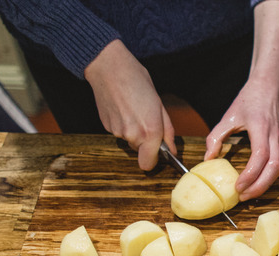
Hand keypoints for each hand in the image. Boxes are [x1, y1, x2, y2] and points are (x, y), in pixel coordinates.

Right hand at [84, 40, 175, 169]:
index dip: (153, 159)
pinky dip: (122, 124)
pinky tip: (122, 108)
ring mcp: (118, 132)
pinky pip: (119, 132)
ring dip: (133, 131)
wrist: (109, 68)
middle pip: (140, 151)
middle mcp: (133, 135)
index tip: (157, 150)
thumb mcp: (160, 104)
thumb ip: (167, 131)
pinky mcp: (106, 126)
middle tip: (146, 119)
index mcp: (150, 131)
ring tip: (133, 109)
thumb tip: (172, 150)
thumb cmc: (137, 80)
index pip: (148, 164)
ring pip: (129, 141)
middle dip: (145, 141)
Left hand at [204, 0, 278, 200]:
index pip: (260, 155)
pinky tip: (254, 185)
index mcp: (260, 127)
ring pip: (278, 170)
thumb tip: (207, 159)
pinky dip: (266, 179)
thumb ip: (216, 136)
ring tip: (247, 195)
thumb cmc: (249, 100)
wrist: (270, 87)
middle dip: (259, 186)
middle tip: (242, 197)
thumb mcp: (228, 116)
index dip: (250, 174)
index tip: (237, 186)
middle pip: (274, 168)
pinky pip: (276, 167)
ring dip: (264, 186)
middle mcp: (273, 136)